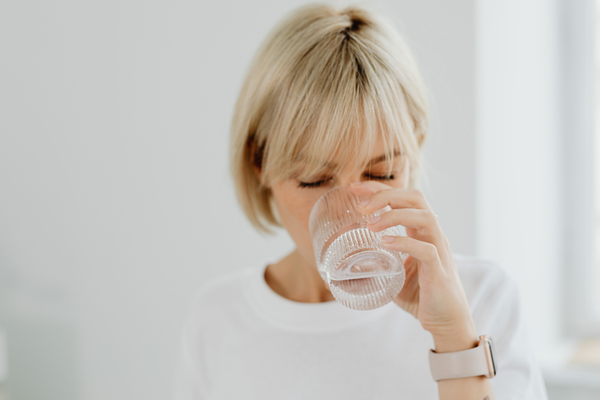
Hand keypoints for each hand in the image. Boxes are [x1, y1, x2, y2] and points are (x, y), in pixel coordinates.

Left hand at [348, 181, 477, 351]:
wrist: (447, 323)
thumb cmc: (421, 297)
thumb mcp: (392, 276)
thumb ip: (373, 268)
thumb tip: (339, 273)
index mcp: (422, 232)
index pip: (403, 199)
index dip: (379, 189)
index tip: (353, 188)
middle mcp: (432, 236)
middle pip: (416, 198)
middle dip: (386, 195)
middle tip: (361, 205)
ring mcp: (439, 251)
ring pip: (425, 218)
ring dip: (394, 216)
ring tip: (370, 224)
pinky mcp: (439, 271)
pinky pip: (427, 249)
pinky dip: (405, 242)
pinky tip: (386, 242)